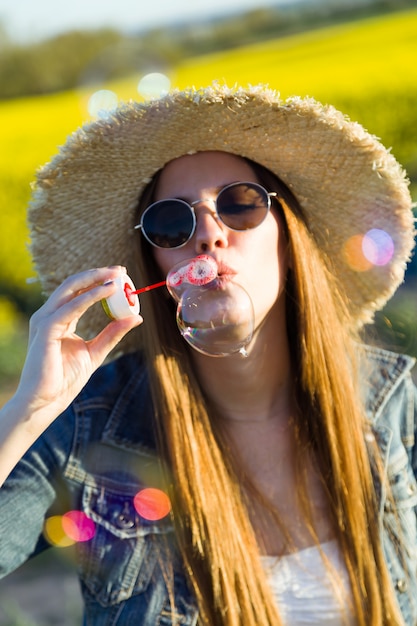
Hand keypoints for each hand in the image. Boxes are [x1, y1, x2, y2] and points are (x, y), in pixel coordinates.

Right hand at [15, 266, 142, 421]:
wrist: (45, 402)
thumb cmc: (65, 379)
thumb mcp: (96, 351)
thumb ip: (113, 333)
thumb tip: (136, 317)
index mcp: (59, 319)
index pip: (79, 291)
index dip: (99, 280)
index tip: (121, 275)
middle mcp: (50, 315)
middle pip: (74, 284)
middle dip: (98, 274)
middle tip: (121, 270)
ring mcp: (45, 320)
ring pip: (71, 289)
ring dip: (95, 279)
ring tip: (117, 276)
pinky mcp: (45, 330)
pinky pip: (71, 307)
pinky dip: (90, 297)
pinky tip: (107, 292)